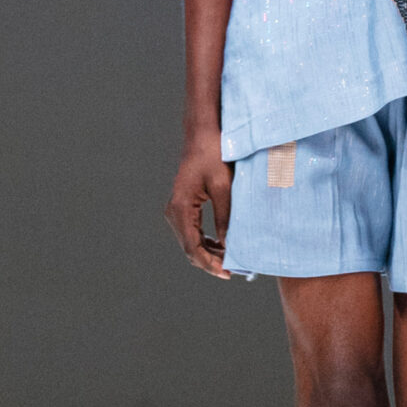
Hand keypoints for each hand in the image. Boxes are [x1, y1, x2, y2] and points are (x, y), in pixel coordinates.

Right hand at [165, 127, 233, 275]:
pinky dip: (205, 242)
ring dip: (208, 253)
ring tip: (229, 260)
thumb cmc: (213, 155)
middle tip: (232, 270)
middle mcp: (174, 210)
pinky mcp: (183, 206)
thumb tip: (229, 245)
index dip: (209, 263)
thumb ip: (225, 217)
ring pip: (189, 242)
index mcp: (181, 207)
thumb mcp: (224, 187)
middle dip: (209, 261)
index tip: (226, 272)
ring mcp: (176, 209)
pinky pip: (192, 231)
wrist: (203, 134)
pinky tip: (221, 245)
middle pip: (189, 248)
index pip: (192, 247)